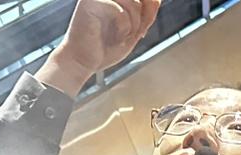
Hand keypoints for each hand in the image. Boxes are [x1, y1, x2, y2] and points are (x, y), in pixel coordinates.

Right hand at [38, 0, 160, 95]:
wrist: (82, 62)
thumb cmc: (104, 47)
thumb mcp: (133, 31)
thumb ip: (145, 15)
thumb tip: (158, 0)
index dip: (150, 6)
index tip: (144, 26)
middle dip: (143, 17)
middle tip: (136, 33)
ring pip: (132, 2)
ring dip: (134, 24)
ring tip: (123, 36)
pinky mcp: (89, 3)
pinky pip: (119, 11)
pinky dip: (123, 28)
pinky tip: (116, 37)